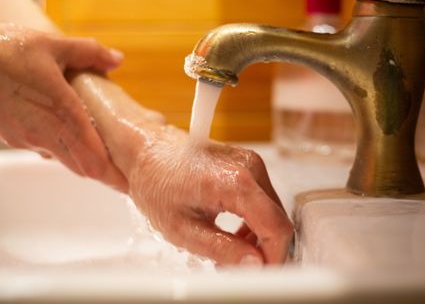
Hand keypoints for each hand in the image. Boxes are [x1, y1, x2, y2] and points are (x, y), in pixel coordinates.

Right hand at [0, 21, 125, 187]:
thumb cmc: (2, 50)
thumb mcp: (52, 45)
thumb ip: (89, 53)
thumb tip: (118, 59)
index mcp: (62, 112)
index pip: (94, 157)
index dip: (114, 174)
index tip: (129, 183)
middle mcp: (45, 133)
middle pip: (82, 166)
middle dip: (105, 174)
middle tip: (124, 178)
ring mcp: (26, 138)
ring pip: (64, 159)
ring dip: (84, 161)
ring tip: (103, 158)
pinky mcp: (11, 137)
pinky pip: (45, 149)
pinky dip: (63, 149)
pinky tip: (68, 136)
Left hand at [128, 131, 293, 265]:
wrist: (147, 151)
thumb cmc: (156, 182)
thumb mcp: (182, 228)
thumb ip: (223, 249)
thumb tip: (254, 265)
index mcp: (235, 182)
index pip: (276, 228)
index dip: (274, 257)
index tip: (261, 273)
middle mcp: (250, 167)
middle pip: (278, 220)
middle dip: (264, 250)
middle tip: (238, 268)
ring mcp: (250, 162)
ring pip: (273, 211)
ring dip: (259, 238)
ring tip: (230, 253)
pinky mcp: (247, 164)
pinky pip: (263, 200)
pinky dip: (255, 222)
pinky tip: (234, 234)